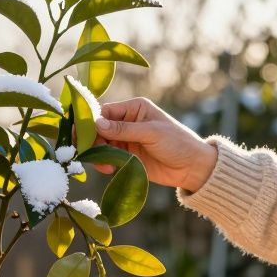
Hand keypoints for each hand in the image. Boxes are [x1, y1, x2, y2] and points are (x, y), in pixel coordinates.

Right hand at [94, 97, 218, 191]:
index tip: (84, 137)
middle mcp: (127, 121)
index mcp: (134, 108)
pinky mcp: (126, 156)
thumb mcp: (151, 133)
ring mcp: (126, 139)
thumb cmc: (177, 143)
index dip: (92, 123)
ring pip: (100, 144)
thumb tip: (96, 123)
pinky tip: (109, 169)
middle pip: (98, 128)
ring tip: (105, 166)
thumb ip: (123, 129)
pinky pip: (107, 157)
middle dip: (93, 141)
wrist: (192, 168)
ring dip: (98, 154)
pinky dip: (104, 162)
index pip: (105, 111)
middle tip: (90, 154)